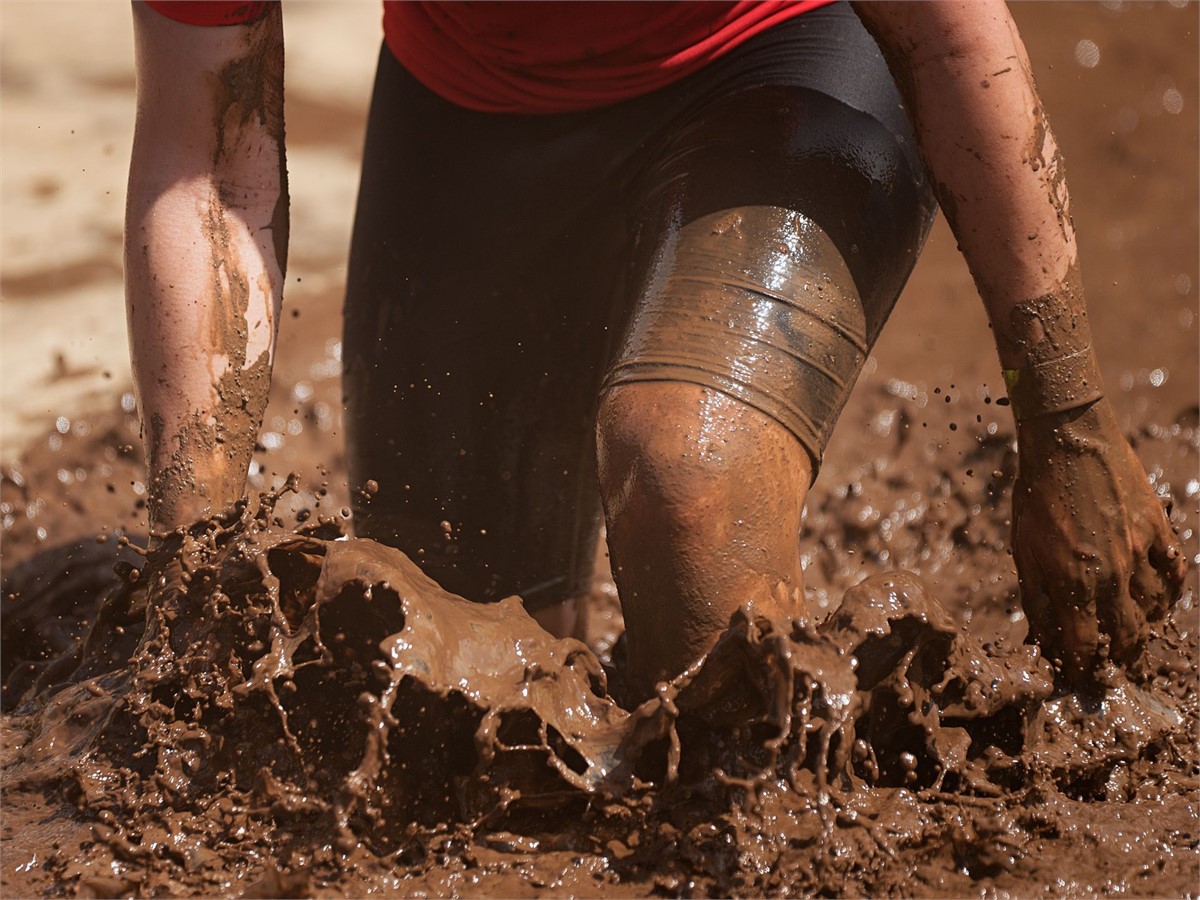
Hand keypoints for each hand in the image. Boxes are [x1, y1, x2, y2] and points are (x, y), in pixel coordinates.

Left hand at [1012, 399, 1186, 682]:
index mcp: (1072, 583)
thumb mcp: (1024, 551)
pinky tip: (1160, 599)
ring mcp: (1140, 553)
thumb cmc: (1037, 496)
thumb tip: (1043, 640)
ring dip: (1145, 630)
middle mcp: (1111, 574)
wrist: (1068, 441)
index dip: (1084, 670)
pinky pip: (1174, 574)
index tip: (1082, 680)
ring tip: (1134, 640)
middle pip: (1126, 637)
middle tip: (1115, 669)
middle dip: (1120, 659)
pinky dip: (1169, 592)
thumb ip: (1036, 599)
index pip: (1085, 647)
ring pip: (1154, 610)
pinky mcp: (1159, 530)